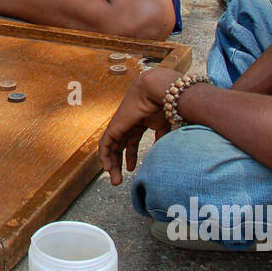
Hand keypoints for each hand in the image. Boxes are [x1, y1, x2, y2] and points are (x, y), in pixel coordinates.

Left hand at [97, 67, 180, 184]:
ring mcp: (120, 124)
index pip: (131, 141)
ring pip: (111, 147)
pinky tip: (108, 168)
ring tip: (115, 180)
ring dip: (112, 164)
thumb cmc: (166, 104)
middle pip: (120, 146)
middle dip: (119, 163)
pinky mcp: (115, 126)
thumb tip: (162, 150)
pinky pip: (105, 144)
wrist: (160, 90)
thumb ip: (162, 137)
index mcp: (140, 121)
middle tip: (119, 180)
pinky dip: (105, 156)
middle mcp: (128, 123)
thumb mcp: (165, 126)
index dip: (131, 155)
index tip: (132, 168)